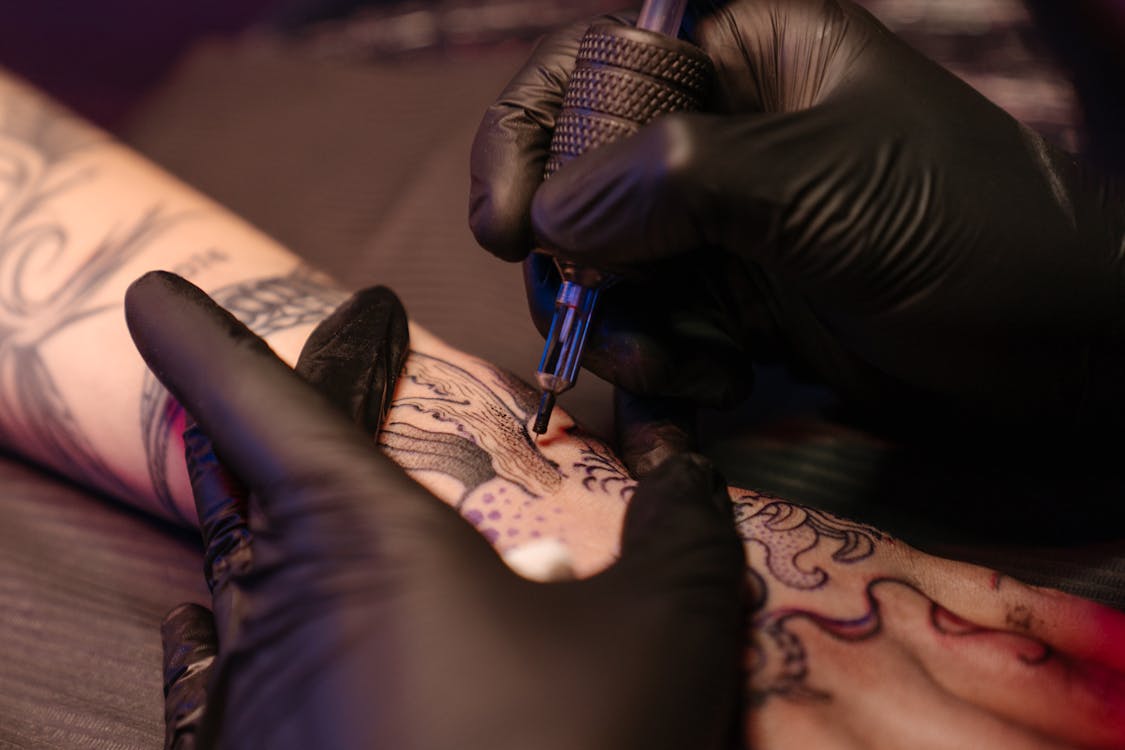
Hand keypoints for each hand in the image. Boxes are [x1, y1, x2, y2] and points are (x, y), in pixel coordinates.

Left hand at [129, 272, 745, 749]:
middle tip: (350, 358)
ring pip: (241, 575)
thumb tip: (688, 471)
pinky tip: (231, 632)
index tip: (154, 293)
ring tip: (318, 487)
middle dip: (295, 404)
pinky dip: (233, 625)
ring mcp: (246, 707)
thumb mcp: (658, 639)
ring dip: (282, 520)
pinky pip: (215, 672)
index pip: (260, 405)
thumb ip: (680, 534)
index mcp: (360, 546)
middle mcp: (276, 614)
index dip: (209, 335)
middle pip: (256, 478)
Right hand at [469, 1, 1124, 431]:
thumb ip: (671, 183)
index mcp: (746, 59)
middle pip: (584, 191)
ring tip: (692, 375)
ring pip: (614, 282)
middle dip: (584, 271)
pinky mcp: (742, 316)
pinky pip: (659, 347)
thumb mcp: (816, 183)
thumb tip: (551, 218)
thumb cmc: (965, 232)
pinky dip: (656, 395)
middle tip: (605, 325)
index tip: (506, 229)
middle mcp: (723, 140)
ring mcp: (729, 234)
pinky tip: (681, 432)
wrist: (1064, 356)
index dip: (530, 137)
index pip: (595, 70)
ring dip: (628, 343)